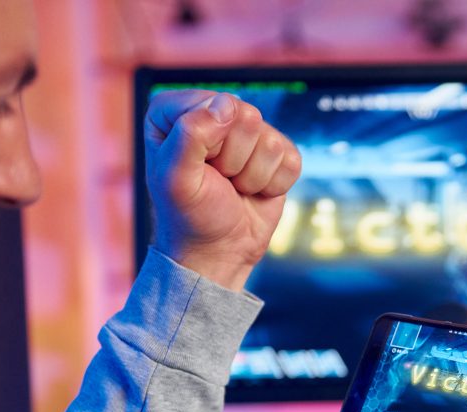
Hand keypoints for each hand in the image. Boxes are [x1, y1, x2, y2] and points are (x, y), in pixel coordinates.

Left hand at [144, 90, 301, 289]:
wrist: (219, 251)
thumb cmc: (190, 216)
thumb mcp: (175, 179)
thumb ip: (190, 135)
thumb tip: (227, 105)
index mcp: (175, 112)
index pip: (214, 104)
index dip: (211, 140)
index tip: (199, 167)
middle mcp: (213, 115)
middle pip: (248, 117)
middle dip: (234, 159)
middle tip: (218, 180)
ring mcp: (248, 135)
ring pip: (271, 141)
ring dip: (252, 176)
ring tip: (234, 188)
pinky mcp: (277, 155)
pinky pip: (291, 159)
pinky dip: (273, 184)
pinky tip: (254, 192)